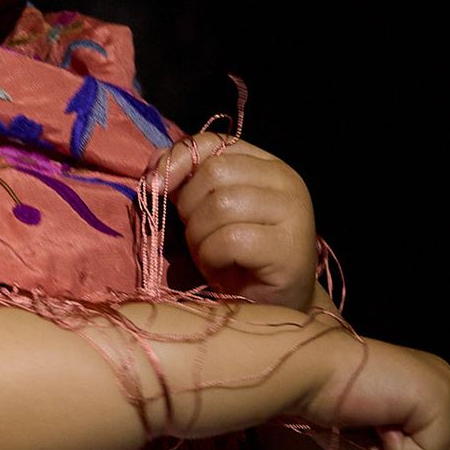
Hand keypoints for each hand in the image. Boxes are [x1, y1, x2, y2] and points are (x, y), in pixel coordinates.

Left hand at [156, 134, 317, 309]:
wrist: (271, 306)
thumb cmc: (235, 258)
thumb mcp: (203, 213)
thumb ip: (183, 182)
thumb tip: (156, 157)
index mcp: (266, 165)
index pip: (214, 143)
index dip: (178, 161)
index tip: (155, 187)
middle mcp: (285, 180)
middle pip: (214, 172)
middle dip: (189, 207)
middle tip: (195, 235)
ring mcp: (294, 212)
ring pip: (221, 205)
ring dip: (199, 235)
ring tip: (209, 253)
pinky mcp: (289, 248)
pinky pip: (230, 240)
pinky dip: (212, 256)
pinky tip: (220, 266)